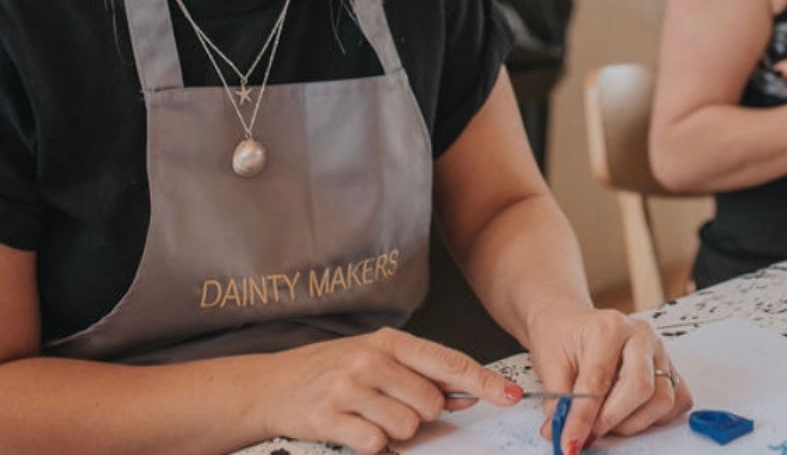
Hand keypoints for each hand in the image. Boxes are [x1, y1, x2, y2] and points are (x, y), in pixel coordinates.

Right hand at [259, 326, 522, 453]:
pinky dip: (371, 444)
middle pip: (430, 403)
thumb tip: (466, 393)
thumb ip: (420, 373)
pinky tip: (354, 429)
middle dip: (420, 415)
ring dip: (394, 432)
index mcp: (390, 342)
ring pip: (406, 427)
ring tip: (370, 417)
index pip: (448, 362)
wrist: (276, 384)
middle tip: (393, 408)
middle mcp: (372, 359)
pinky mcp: (332, 417)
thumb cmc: (334, 369)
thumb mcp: (378, 357)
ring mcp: (351, 387)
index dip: (483, 381)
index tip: (510, 396)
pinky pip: (375, 444)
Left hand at [527, 303, 691, 451]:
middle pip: (640, 388)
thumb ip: (559, 401)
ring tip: (605, 420)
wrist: (570, 323)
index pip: (599, 379)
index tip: (571, 441)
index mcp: (609, 326)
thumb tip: (560, 434)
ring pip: (661, 400)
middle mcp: (640, 336)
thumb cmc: (563, 337)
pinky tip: (630, 413)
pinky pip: (677, 401)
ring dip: (632, 422)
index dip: (584, 418)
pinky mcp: (669, 368)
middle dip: (612, 420)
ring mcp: (659, 351)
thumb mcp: (550, 363)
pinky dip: (655, 417)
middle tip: (590, 432)